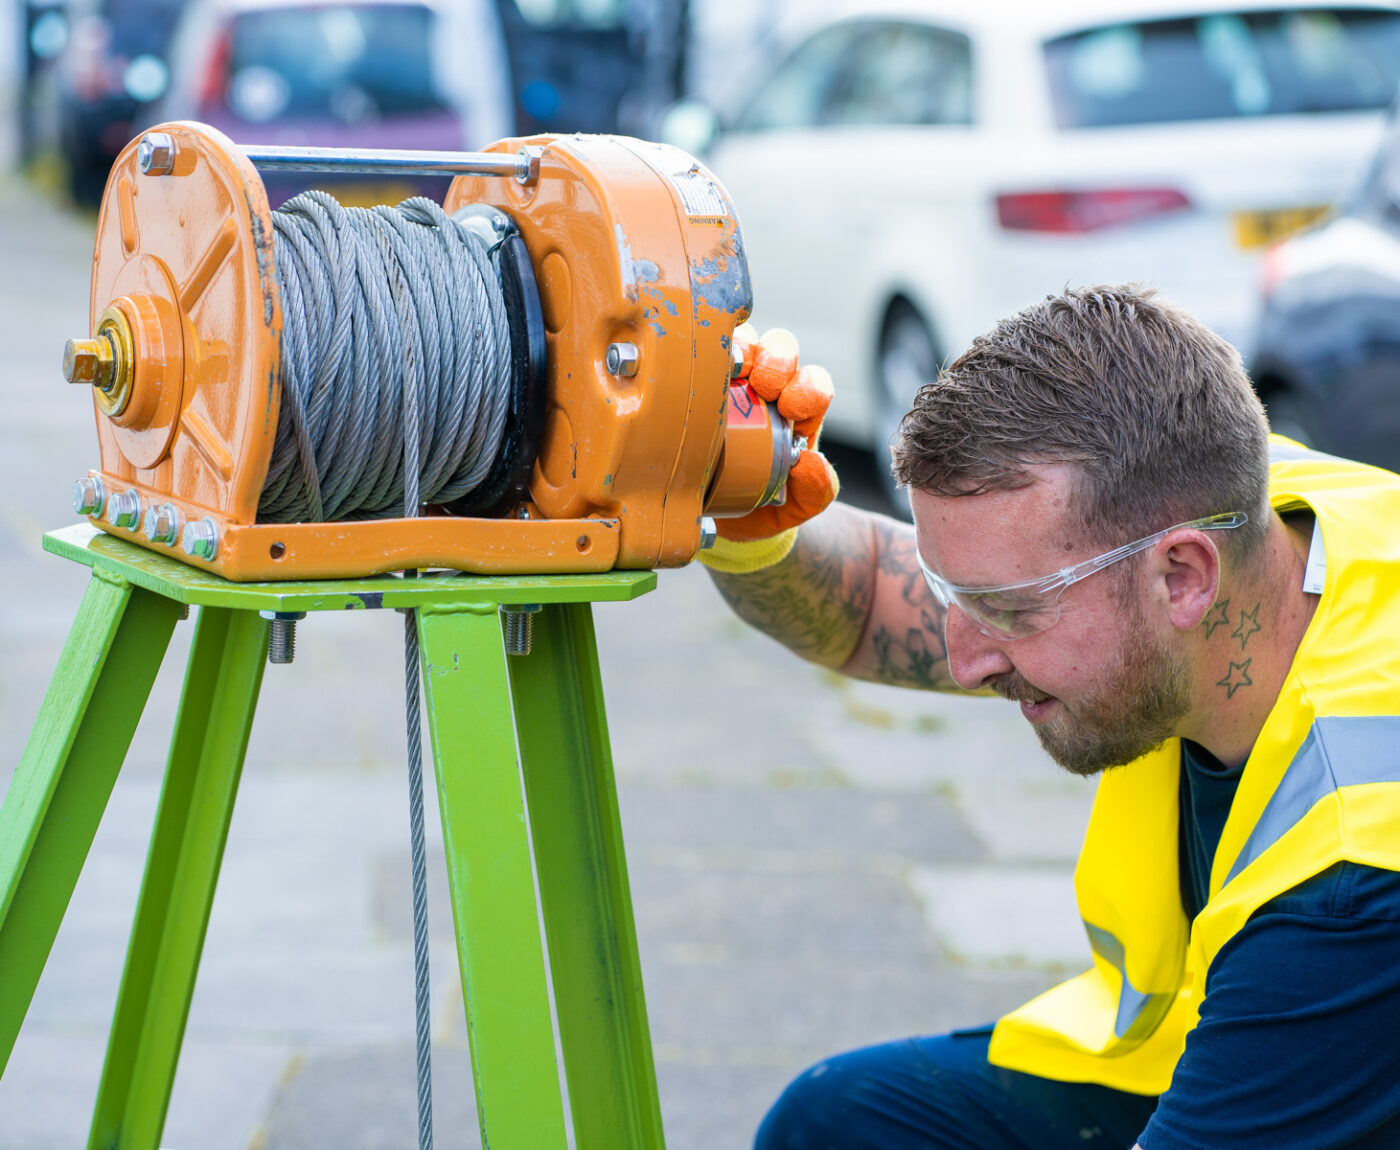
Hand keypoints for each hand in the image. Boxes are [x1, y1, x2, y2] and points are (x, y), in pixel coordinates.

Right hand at [720, 325, 838, 542]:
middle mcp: (771, 388)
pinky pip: (701, 356)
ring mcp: (733, 381)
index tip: (792, 410)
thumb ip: (818, 488)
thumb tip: (810, 462)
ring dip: (739, 351)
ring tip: (728, 376)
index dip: (808, 387)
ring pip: (743, 342)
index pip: (814, 383)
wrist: (727, 521)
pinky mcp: (700, 382)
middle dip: (776, 361)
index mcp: (801, 411)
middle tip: (763, 387)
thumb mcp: (802, 504)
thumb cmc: (770, 505)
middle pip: (781, 349)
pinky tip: (693, 374)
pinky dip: (699, 356)